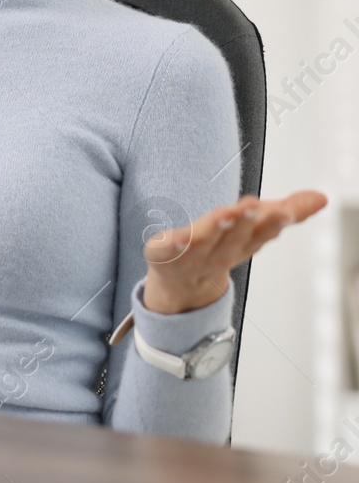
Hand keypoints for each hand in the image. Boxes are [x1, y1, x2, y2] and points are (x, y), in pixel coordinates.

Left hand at [141, 190, 326, 313]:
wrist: (180, 285)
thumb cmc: (219, 249)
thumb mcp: (254, 229)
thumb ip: (287, 211)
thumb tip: (321, 197)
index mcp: (242, 245)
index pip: (261, 235)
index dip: (272, 224)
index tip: (284, 211)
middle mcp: (219, 254)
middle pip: (233, 241)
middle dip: (244, 225)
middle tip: (252, 206)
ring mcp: (190, 258)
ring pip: (204, 245)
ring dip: (214, 231)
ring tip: (225, 213)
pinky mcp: (162, 256)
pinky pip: (165, 252)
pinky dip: (171, 246)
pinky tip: (174, 238)